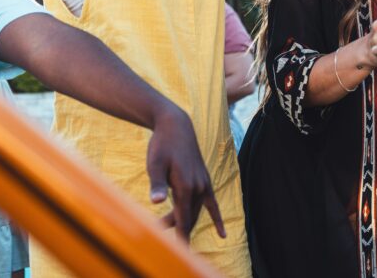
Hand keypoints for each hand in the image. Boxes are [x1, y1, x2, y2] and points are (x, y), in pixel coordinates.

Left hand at [146, 104, 225, 240]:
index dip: (180, 237)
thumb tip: (157, 201)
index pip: (183, 219)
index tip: (178, 251)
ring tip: (161, 224)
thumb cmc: (161, 145)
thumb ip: (157, 184)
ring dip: (182, 221)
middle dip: (174, 227)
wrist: (176, 125)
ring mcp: (203, 184)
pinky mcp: (204, 180)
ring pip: (195, 212)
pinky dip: (216, 219)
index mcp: (186, 186)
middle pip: (188, 217)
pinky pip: (212, 205)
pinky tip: (222, 234)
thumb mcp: (155, 163)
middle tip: (154, 229)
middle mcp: (199, 187)